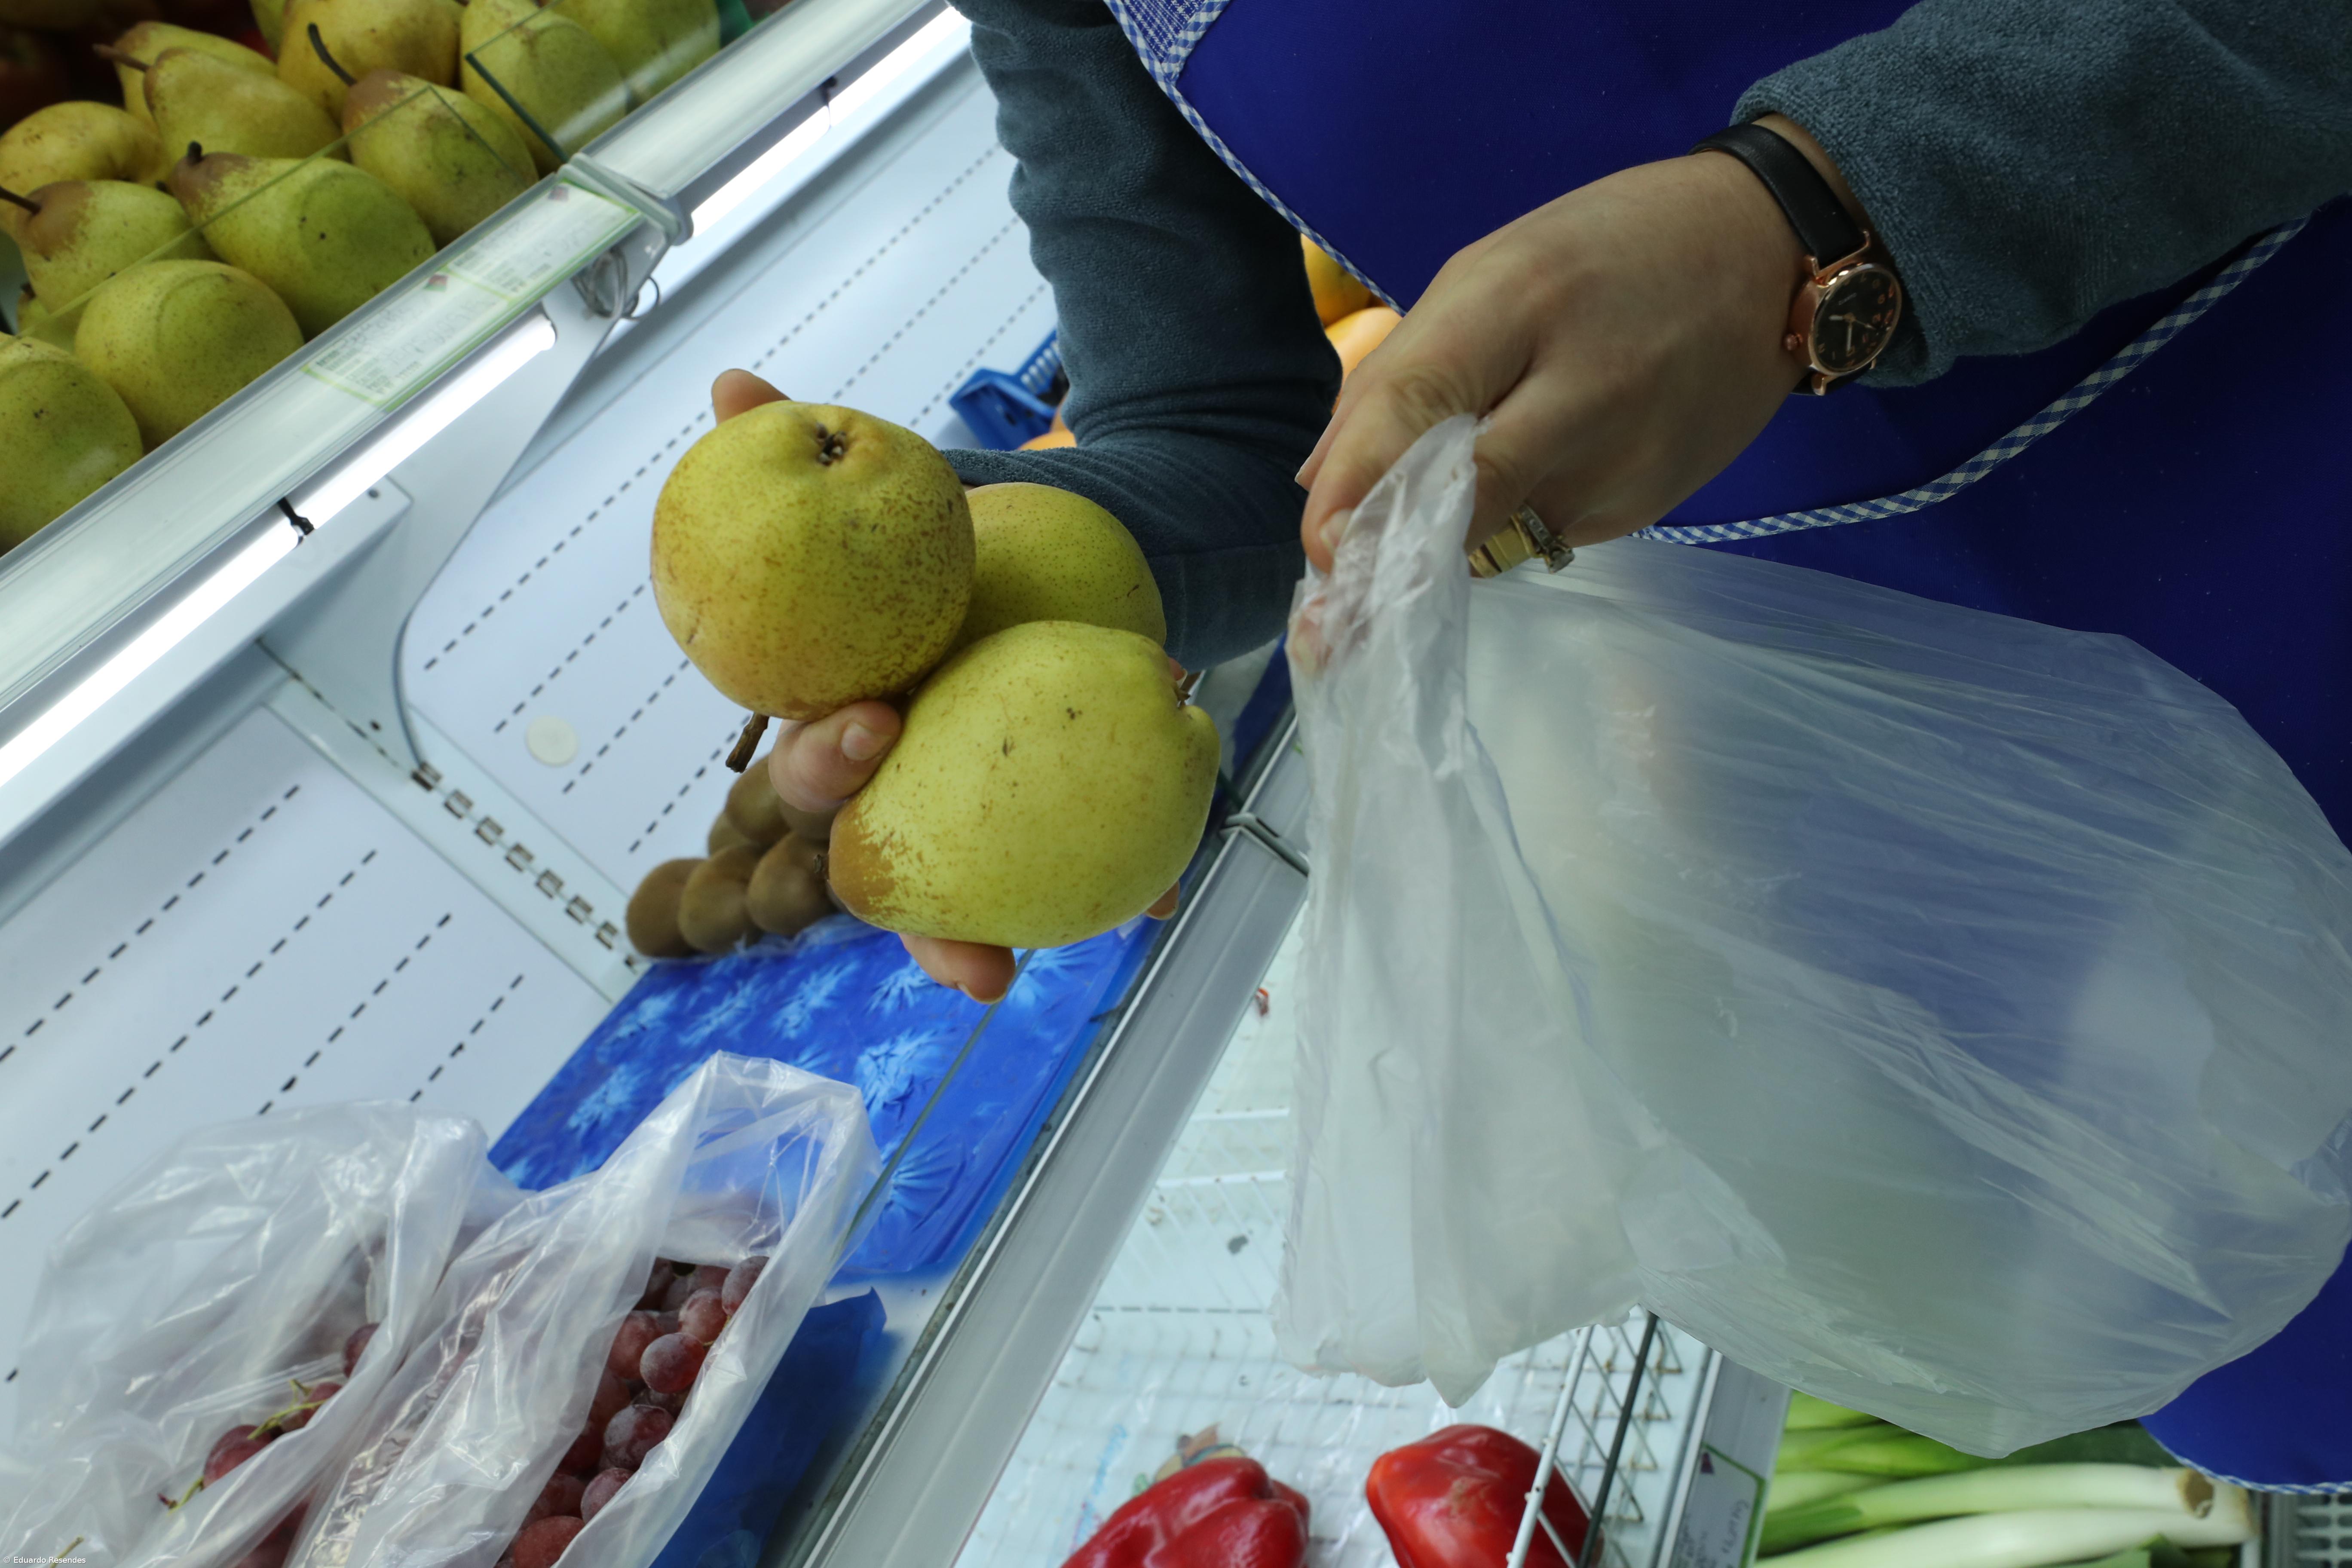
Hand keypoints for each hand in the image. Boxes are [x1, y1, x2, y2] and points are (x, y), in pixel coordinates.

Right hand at [709, 370, 1181, 1003]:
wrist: (1108, 542)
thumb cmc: (980, 530)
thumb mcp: (913, 484)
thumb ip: (817, 447)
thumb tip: (730, 386)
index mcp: (851, 719)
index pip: (810, 764)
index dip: (818, 764)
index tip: (868, 724)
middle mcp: (901, 783)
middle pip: (864, 854)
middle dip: (878, 881)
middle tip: (932, 888)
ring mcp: (972, 815)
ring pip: (953, 896)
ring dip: (960, 940)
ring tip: (989, 973)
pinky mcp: (1056, 822)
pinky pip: (1080, 870)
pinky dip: (1114, 890)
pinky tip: (1148, 908)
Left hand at [1294, 119, 1854, 570]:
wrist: (1768, 254)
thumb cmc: (1606, 252)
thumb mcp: (1490, 272)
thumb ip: (1401, 372)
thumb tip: (1319, 485)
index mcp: (1521, 300)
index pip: (1417, 406)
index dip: (1357, 488)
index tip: (1318, 550)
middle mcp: (1580, 386)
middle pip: (1463, 497)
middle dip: (1392, 556)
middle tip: (1331, 617)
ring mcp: (1626, 455)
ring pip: (1501, 534)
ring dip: (1452, 535)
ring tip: (1442, 500)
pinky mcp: (1652, 502)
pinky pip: (1549, 535)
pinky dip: (1517, 521)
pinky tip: (1539, 468)